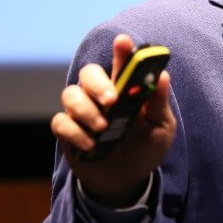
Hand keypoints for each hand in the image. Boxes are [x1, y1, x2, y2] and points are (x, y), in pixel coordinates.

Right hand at [50, 34, 175, 206]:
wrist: (129, 181)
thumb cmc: (146, 148)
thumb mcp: (161, 128)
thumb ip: (159, 104)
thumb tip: (162, 76)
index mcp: (126, 89)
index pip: (121, 63)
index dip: (121, 50)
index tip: (123, 41)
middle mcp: (100, 96)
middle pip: (88, 73)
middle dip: (97, 83)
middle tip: (112, 100)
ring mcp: (82, 113)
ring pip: (70, 94)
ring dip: (85, 109)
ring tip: (103, 127)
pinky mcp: (68, 133)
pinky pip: (60, 122)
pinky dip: (74, 132)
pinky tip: (91, 144)